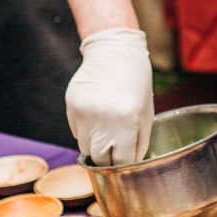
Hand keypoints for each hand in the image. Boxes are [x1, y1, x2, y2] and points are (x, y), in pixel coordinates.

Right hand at [66, 28, 153, 164]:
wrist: (113, 50)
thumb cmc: (136, 81)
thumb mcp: (146, 112)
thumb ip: (139, 142)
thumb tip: (130, 165)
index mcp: (125, 120)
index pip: (120, 161)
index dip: (124, 166)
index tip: (126, 163)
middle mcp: (101, 118)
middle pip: (99, 160)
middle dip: (108, 162)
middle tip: (115, 154)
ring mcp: (83, 113)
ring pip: (85, 148)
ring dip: (96, 146)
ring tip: (107, 131)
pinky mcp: (71, 106)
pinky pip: (77, 132)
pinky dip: (87, 132)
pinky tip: (97, 116)